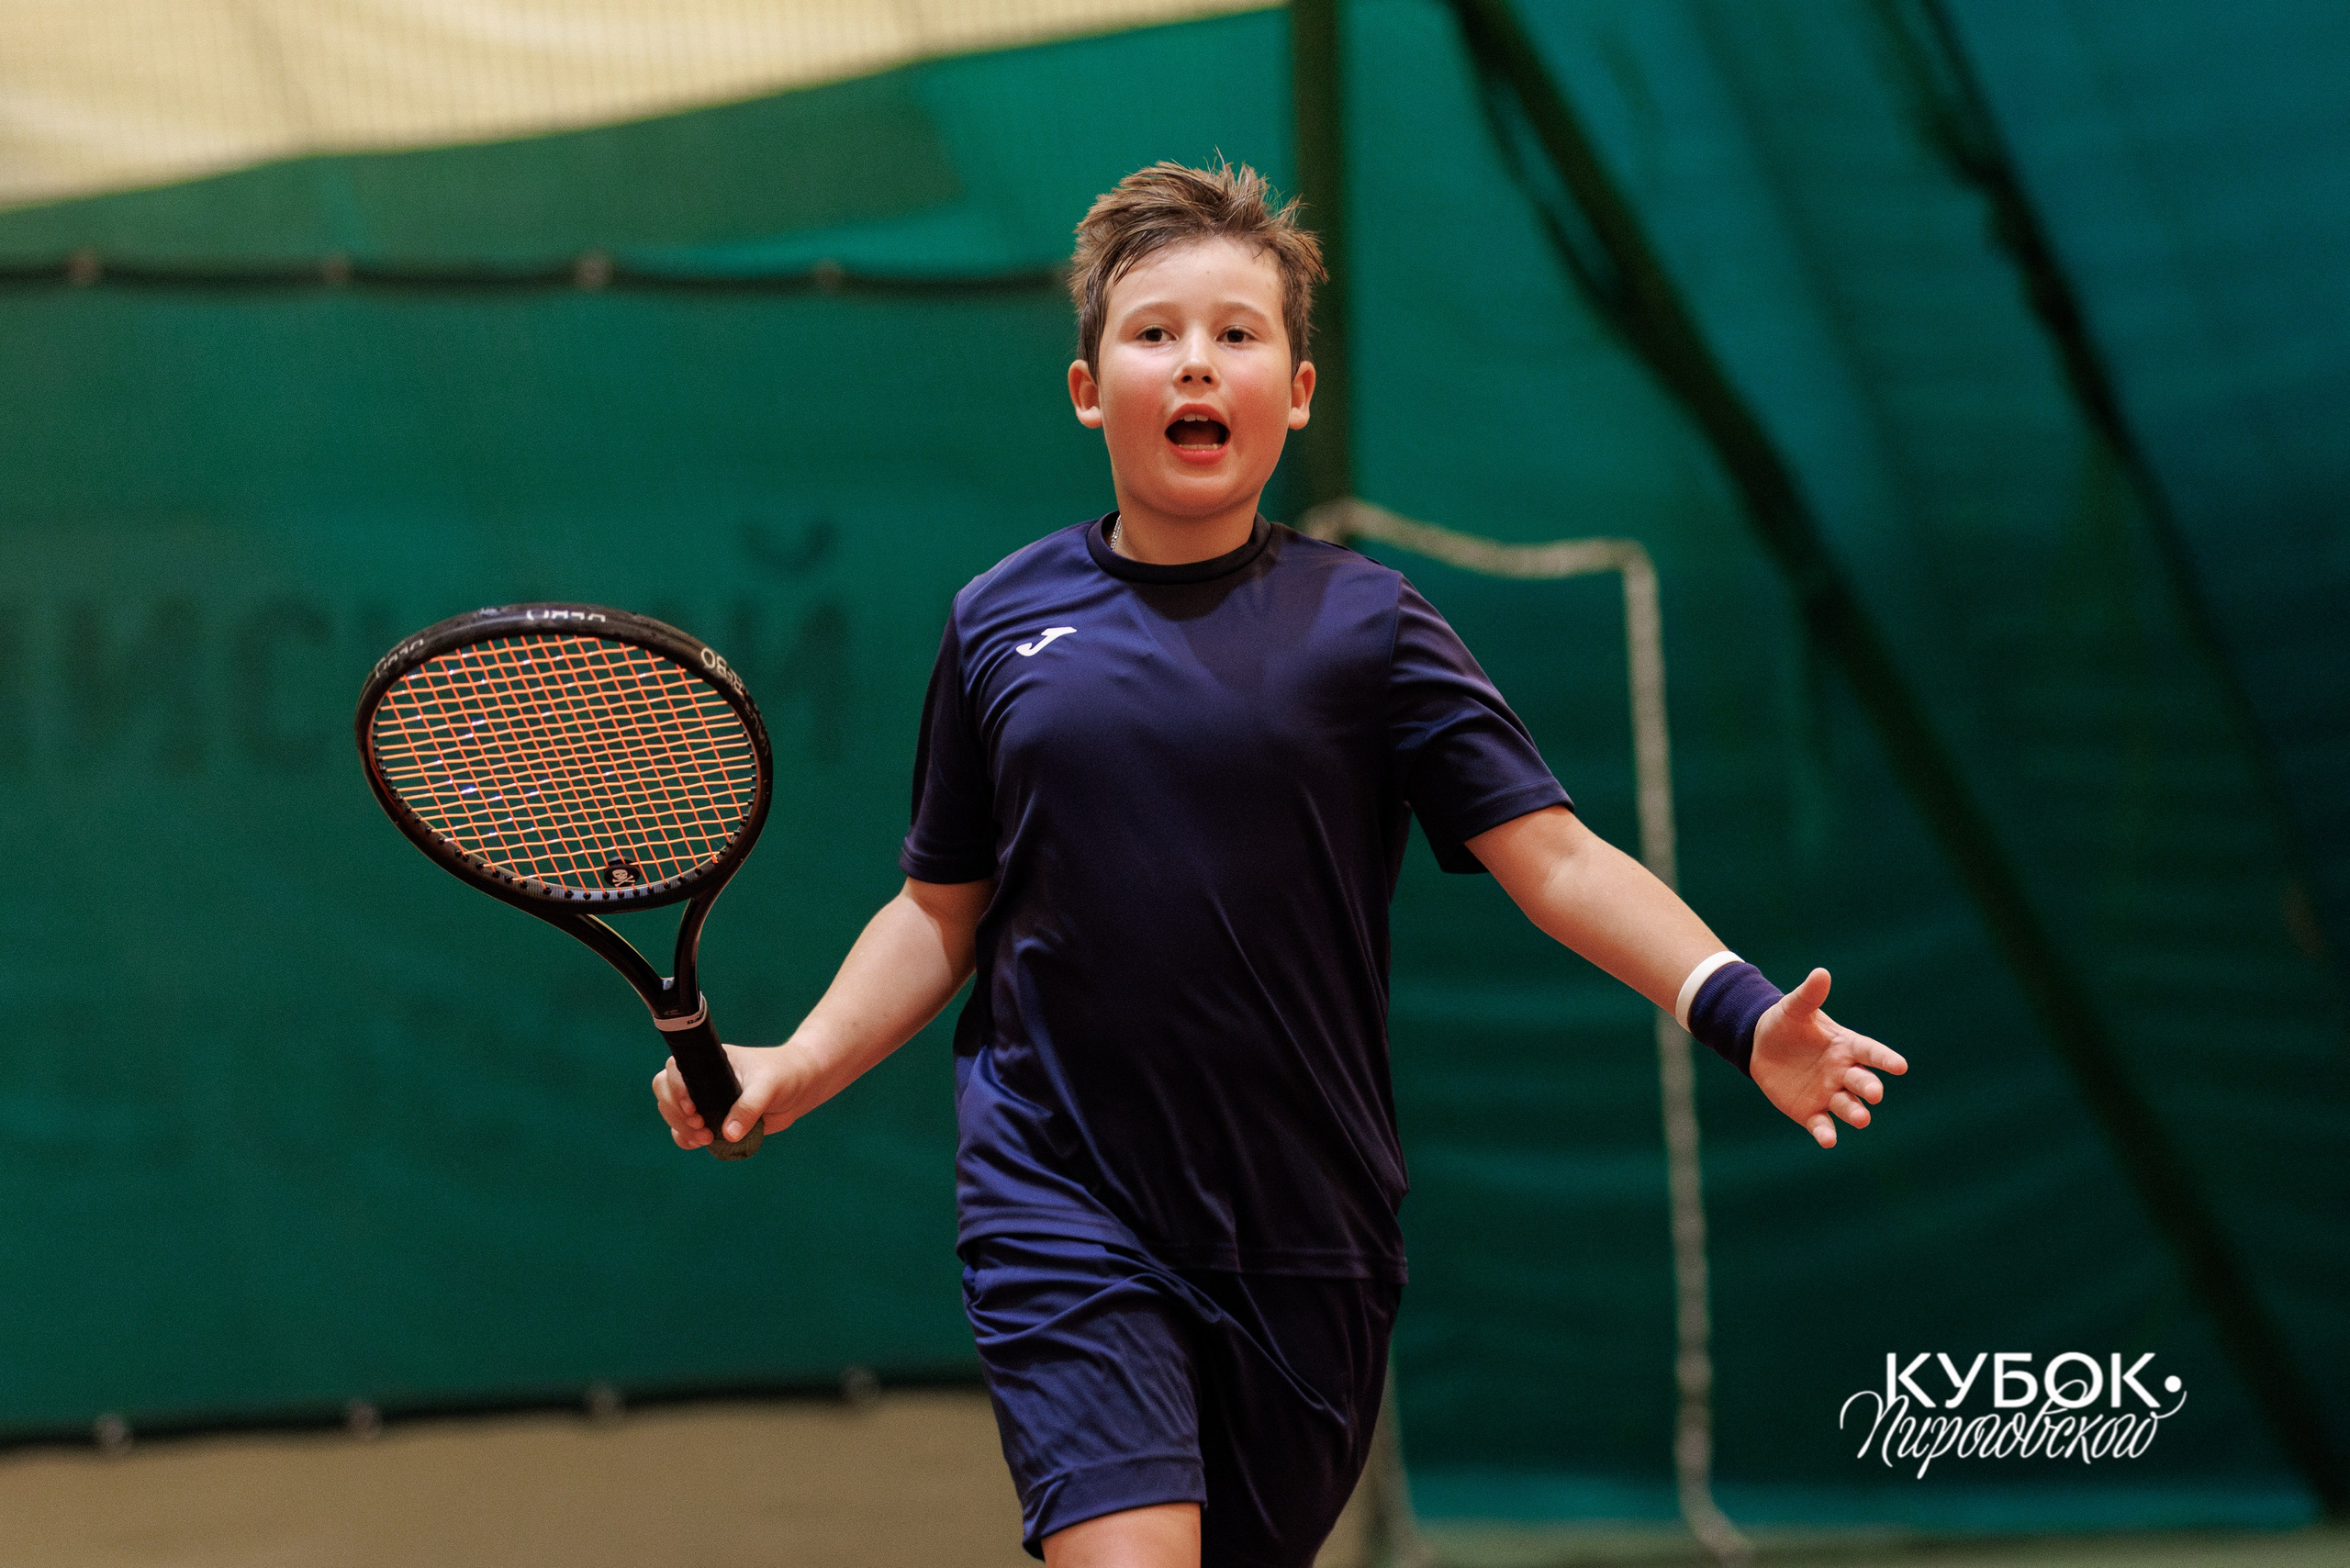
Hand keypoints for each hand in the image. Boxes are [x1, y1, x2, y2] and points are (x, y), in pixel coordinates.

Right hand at [651, 1039, 821, 1150]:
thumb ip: (749, 1108)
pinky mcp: (712, 1119)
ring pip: (672, 1114)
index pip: (675, 1069)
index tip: (693, 1107)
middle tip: (700, 1125)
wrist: (801, 1086)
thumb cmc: (784, 1075)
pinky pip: (686, 1131)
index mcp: (709, 1060)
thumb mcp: (768, 1087)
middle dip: (676, 1113)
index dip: (676, 1089)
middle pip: (665, 1093)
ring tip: (705, 1138)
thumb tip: (729, 1135)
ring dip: (681, 1128)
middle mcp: (701, 1079)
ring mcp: (704, 1100)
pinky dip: (687, 1139)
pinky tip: (701, 1143)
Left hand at [1750, 968, 1905, 1148]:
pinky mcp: (1811, 1111)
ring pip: (1847, 1106)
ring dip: (1855, 1112)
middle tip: (1874, 1093)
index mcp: (1846, 1046)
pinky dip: (1826, 1133)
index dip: (1884, 1059)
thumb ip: (1809, 995)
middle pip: (1862, 1082)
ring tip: (1861, 1118)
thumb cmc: (1785, 1023)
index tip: (1900, 1066)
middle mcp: (1843, 1072)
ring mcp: (1829, 1094)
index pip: (1870, 1052)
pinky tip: (1828, 1140)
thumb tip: (1821, 972)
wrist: (1760, 1045)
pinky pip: (1821, 1124)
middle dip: (1869, 1087)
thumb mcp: (1794, 1008)